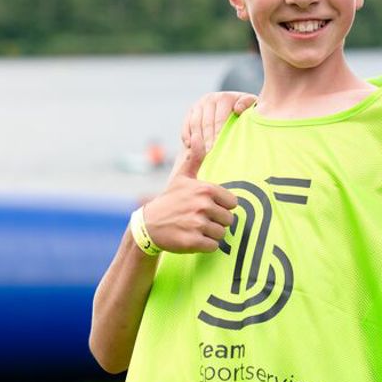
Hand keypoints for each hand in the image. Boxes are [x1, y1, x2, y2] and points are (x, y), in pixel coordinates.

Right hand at [138, 136, 237, 252]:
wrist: (149, 225)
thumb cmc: (169, 200)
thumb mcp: (182, 177)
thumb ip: (195, 158)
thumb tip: (197, 135)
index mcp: (205, 189)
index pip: (232, 203)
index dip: (221, 207)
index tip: (207, 207)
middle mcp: (202, 205)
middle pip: (228, 220)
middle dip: (216, 222)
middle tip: (199, 219)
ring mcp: (197, 224)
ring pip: (221, 234)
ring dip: (211, 234)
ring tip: (195, 228)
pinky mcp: (193, 241)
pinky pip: (213, 246)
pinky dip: (205, 245)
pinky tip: (193, 238)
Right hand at [179, 91, 256, 156]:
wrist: (235, 106)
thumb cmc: (246, 111)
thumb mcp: (252, 106)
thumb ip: (248, 104)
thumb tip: (237, 109)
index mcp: (225, 97)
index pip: (220, 119)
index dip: (219, 134)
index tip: (218, 147)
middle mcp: (210, 98)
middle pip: (206, 122)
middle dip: (208, 139)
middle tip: (209, 154)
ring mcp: (199, 104)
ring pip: (195, 123)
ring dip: (197, 139)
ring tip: (200, 153)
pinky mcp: (191, 111)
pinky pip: (186, 124)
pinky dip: (186, 135)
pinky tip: (190, 146)